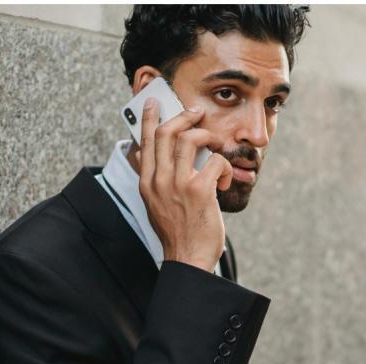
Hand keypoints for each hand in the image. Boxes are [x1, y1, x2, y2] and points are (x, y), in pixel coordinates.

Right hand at [135, 97, 232, 272]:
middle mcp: (159, 180)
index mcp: (147, 183)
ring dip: (207, 136)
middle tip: (197, 112)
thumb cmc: (177, 233)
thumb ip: (151, 180)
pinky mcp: (200, 190)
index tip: (153, 103)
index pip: (145, 142)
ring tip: (216, 143)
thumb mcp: (154, 204)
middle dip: (184, 116)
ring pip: (189, 139)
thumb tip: (142, 155)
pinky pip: (215, 161)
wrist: (187, 259)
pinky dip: (223, 166)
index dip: (149, 119)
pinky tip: (222, 181)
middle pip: (166, 133)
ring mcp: (178, 184)